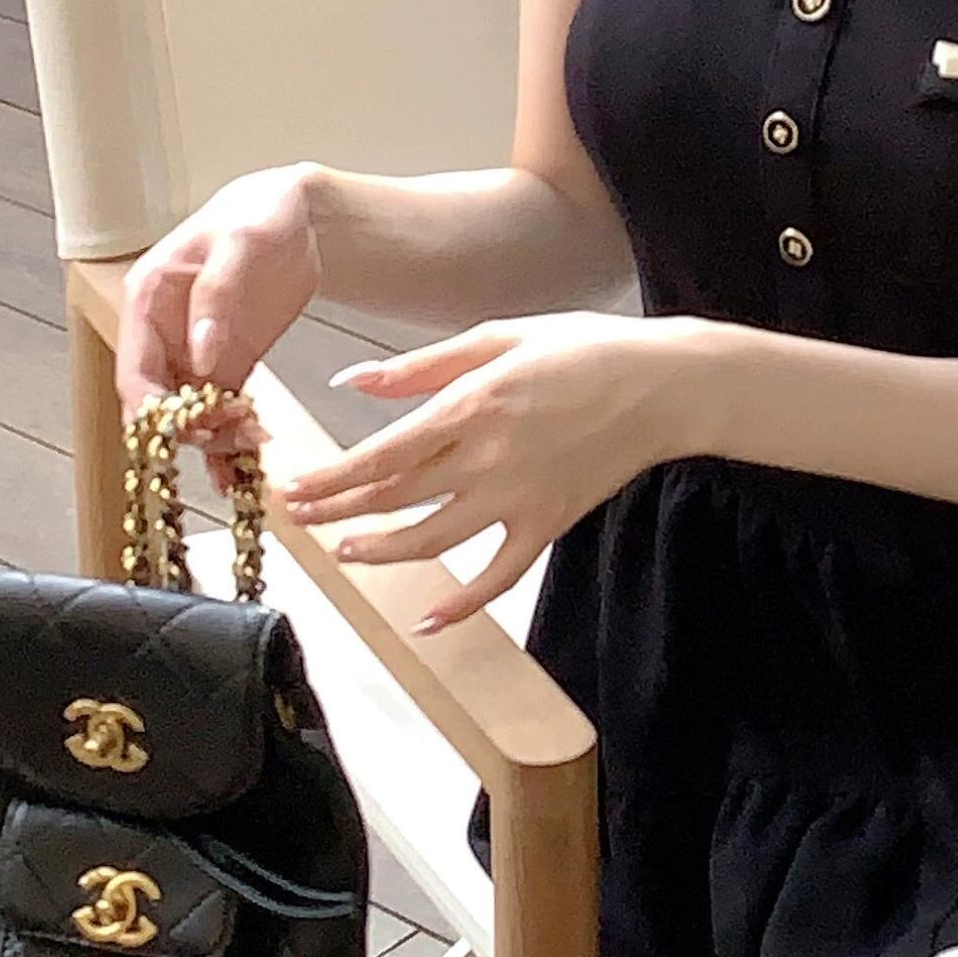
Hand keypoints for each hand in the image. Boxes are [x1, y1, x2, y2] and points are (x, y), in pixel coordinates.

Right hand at [117, 166, 322, 436]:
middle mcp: (162, 334)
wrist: (297, 214)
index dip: (151, 410)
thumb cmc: (259, 214)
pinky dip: (231, 440)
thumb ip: (216, 295)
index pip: (133, 370)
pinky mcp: (229, 365)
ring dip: (214, 439)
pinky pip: (222, 412)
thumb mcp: (240, 243)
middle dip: (189, 429)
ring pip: (190, 415)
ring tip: (252, 444)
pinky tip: (247, 467)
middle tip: (233, 435)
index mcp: (147, 300)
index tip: (180, 433)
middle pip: (158, 402)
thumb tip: (198, 356)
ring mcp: (195, 354)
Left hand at [280, 311, 683, 628]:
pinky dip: (461, 604)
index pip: (381, 454)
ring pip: (433, 540)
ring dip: (382, 552)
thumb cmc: (584, 349)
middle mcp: (488, 458)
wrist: (664, 384)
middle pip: (395, 498)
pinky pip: (497, 577)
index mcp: (472, 405)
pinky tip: (427, 619)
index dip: (330, 479)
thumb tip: (355, 382)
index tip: (293, 489)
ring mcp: (519, 498)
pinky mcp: (548, 524)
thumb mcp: (499, 337)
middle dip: (338, 512)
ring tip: (346, 551)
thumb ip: (423, 366)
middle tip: (298, 520)